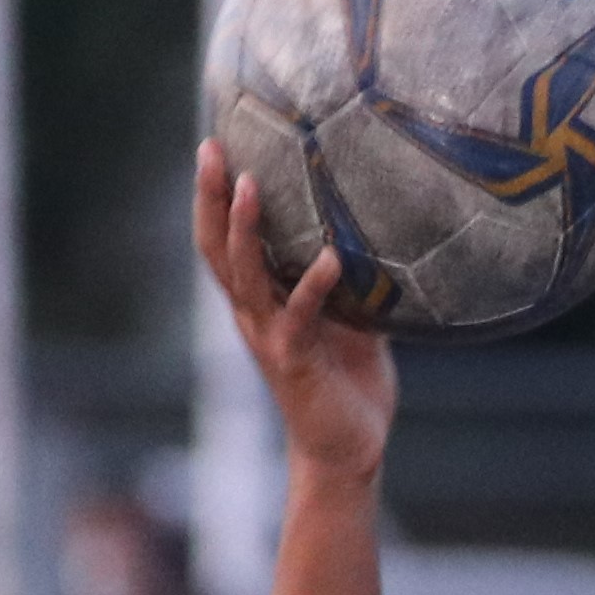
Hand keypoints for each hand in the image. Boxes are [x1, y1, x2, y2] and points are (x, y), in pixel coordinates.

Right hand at [193, 138, 396, 482]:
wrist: (348, 449)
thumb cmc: (349, 383)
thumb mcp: (353, 320)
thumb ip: (355, 281)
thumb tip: (383, 234)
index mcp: (259, 301)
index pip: (223, 239)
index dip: (214, 196)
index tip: (215, 144)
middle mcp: (253, 314)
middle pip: (217, 247)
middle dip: (211, 197)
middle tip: (211, 148)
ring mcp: (270, 337)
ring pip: (245, 274)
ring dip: (246, 229)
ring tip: (251, 183)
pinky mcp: (295, 362)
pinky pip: (300, 316)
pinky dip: (313, 286)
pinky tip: (331, 258)